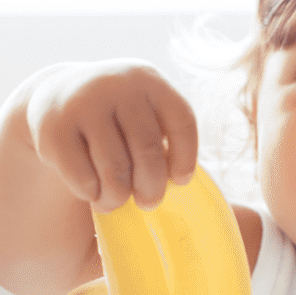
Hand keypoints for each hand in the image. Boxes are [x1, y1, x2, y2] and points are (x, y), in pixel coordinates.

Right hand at [26, 60, 197, 211]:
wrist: (58, 95)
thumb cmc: (119, 120)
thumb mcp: (148, 116)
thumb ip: (178, 149)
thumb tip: (242, 214)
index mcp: (150, 80)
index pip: (182, 121)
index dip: (186, 157)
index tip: (180, 181)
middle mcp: (118, 84)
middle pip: (148, 150)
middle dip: (152, 187)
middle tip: (149, 203)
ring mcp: (83, 103)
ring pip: (115, 168)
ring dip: (118, 196)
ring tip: (116, 201)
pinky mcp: (53, 128)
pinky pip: (83, 178)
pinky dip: (91, 194)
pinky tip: (93, 192)